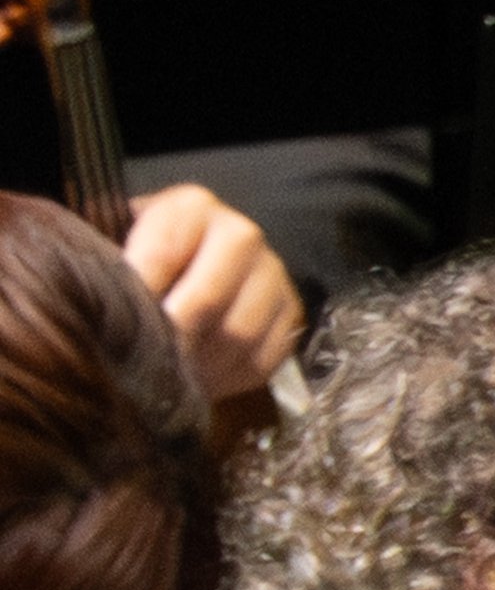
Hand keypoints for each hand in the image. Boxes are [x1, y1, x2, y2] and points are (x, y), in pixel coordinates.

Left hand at [119, 178, 299, 411]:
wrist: (199, 256)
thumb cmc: (150, 251)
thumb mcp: (126, 241)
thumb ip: (117, 266)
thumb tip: (109, 314)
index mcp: (193, 207)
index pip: (163, 255)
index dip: (139, 298)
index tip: (117, 329)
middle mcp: (242, 235)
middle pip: (209, 299)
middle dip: (173, 340)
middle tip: (148, 366)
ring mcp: (273, 275)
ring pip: (239, 336)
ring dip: (202, 366)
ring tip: (172, 380)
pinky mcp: (290, 314)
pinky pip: (263, 359)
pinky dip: (230, 380)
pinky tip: (202, 382)